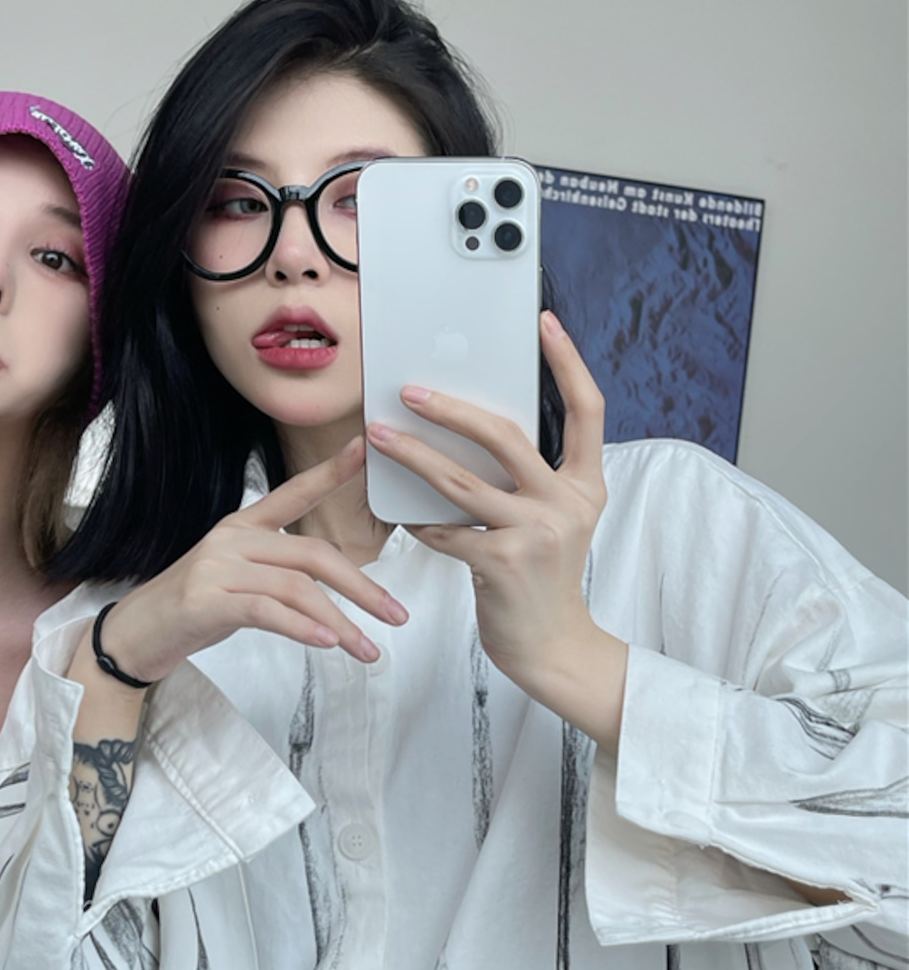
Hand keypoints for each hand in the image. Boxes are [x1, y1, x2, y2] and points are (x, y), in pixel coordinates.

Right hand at [97, 437, 408, 683]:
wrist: (134, 636)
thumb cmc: (191, 610)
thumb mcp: (237, 580)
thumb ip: (277, 574)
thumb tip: (328, 589)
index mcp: (241, 526)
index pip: (293, 493)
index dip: (331, 472)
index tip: (365, 450)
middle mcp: (231, 539)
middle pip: (312, 554)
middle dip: (362, 588)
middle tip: (396, 615)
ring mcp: (217, 568)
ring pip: (297, 588)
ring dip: (340, 622)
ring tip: (368, 650)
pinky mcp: (206, 601)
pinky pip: (267, 611)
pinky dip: (303, 628)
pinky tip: (327, 644)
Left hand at [366, 312, 625, 752]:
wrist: (550, 646)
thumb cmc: (541, 580)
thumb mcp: (554, 522)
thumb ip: (529, 480)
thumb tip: (470, 432)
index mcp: (587, 486)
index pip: (588, 411)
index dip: (569, 363)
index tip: (544, 323)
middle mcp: (567, 503)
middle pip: (505, 434)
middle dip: (451, 408)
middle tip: (411, 390)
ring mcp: (536, 533)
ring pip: (461, 480)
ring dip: (414, 455)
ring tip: (381, 436)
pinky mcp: (501, 562)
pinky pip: (445, 530)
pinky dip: (419, 522)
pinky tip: (400, 514)